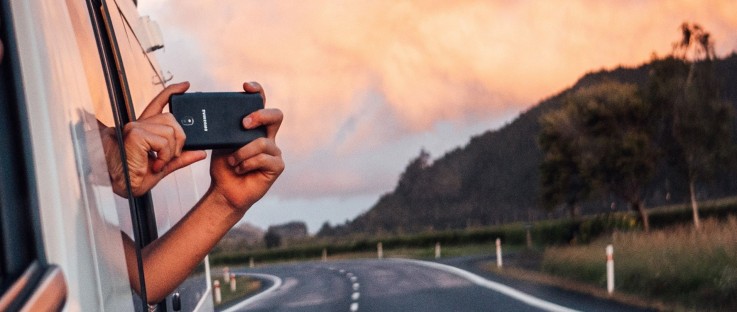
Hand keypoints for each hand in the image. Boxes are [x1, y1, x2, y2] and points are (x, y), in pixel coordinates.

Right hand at [104, 82, 206, 196]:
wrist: (122, 186)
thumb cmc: (136, 177)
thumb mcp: (165, 166)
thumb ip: (181, 157)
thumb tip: (200, 152)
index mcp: (145, 129)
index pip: (159, 104)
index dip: (172, 92)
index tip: (185, 86)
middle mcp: (139, 125)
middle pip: (172, 119)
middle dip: (179, 139)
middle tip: (169, 157)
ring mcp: (135, 128)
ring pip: (171, 130)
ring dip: (170, 151)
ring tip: (159, 163)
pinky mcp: (135, 134)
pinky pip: (163, 141)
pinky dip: (164, 155)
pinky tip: (155, 164)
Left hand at [209, 82, 283, 211]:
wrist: (224, 191)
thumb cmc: (223, 166)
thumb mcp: (219, 142)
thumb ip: (222, 128)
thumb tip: (208, 110)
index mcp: (254, 127)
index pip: (260, 103)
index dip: (257, 91)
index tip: (246, 87)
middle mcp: (267, 136)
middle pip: (276, 115)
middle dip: (260, 115)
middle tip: (244, 124)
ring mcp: (274, 151)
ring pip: (263, 142)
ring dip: (242, 152)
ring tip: (233, 161)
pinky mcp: (277, 166)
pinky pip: (264, 158)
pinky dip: (247, 164)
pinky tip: (240, 169)